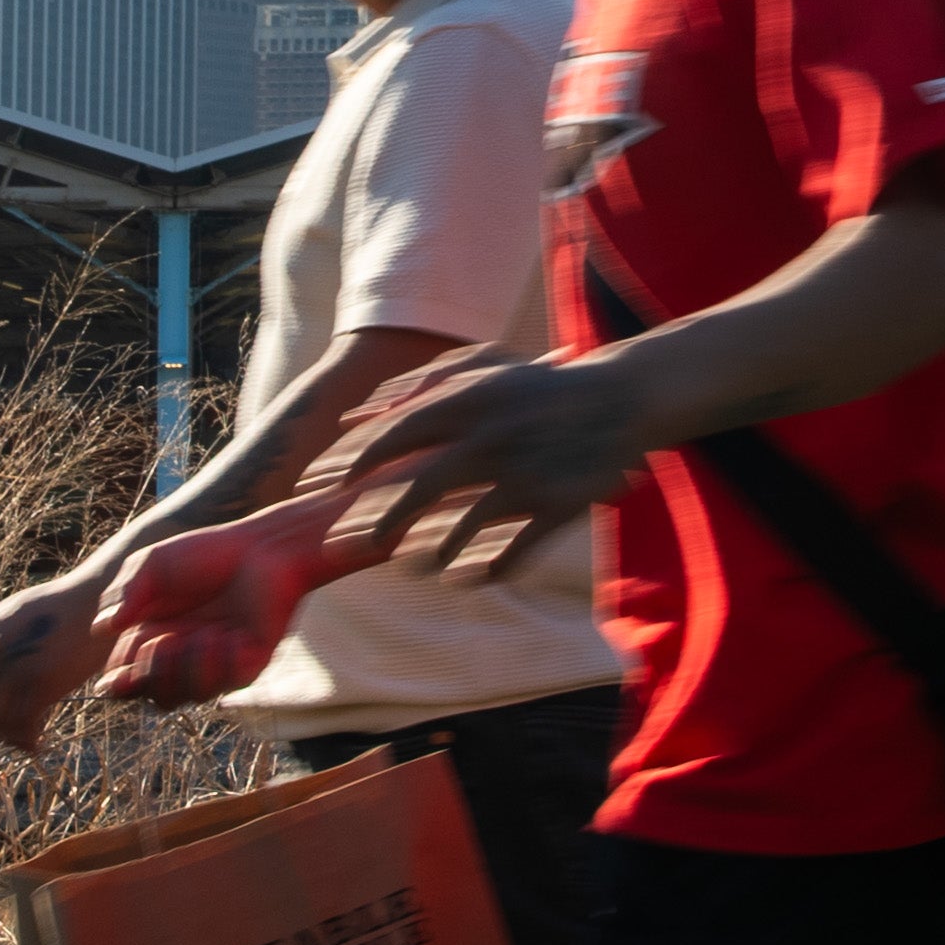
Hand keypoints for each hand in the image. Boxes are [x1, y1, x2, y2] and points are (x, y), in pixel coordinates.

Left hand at [0, 572, 119, 751]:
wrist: (108, 595)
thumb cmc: (76, 606)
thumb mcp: (26, 613)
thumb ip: (4, 637)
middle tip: (12, 733)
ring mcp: (15, 661)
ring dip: (8, 736)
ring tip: (28, 741)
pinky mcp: (40, 678)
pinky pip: (20, 722)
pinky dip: (27, 740)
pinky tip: (40, 743)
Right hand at [94, 503, 333, 708]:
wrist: (262, 547)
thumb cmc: (207, 553)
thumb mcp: (152, 565)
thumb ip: (124, 593)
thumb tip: (101, 629)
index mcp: (153, 639)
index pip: (127, 681)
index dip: (118, 686)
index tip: (116, 677)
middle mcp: (184, 658)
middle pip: (156, 698)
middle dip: (151, 677)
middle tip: (160, 642)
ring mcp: (218, 664)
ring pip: (190, 697)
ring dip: (188, 667)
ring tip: (204, 632)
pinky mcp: (250, 663)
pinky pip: (229, 683)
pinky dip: (222, 661)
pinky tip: (231, 633)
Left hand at [326, 350, 652, 583]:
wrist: (621, 399)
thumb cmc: (537, 386)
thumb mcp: (481, 367)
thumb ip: (415, 385)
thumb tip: (352, 416)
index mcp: (470, 400)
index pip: (394, 435)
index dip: (352, 465)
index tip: (322, 487)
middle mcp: (493, 438)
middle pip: (420, 487)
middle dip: (376, 520)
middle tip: (344, 543)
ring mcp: (527, 474)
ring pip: (464, 526)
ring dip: (429, 553)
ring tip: (407, 566)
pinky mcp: (558, 506)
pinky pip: (514, 551)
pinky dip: (485, 570)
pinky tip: (462, 577)